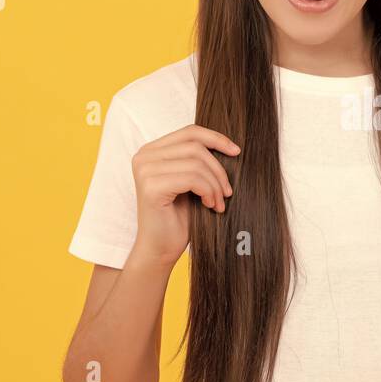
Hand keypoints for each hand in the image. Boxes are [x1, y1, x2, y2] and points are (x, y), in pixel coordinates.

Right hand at [130, 124, 239, 266]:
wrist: (161, 249)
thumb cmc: (178, 218)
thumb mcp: (191, 182)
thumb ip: (200, 161)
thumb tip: (231, 146)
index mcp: (152, 151)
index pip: (190, 132)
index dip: (216, 139)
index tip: (236, 152)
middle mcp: (144, 156)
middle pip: (195, 146)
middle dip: (218, 169)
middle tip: (227, 192)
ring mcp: (145, 170)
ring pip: (196, 163)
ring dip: (215, 184)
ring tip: (218, 202)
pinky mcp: (151, 186)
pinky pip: (193, 178)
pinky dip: (208, 191)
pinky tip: (210, 205)